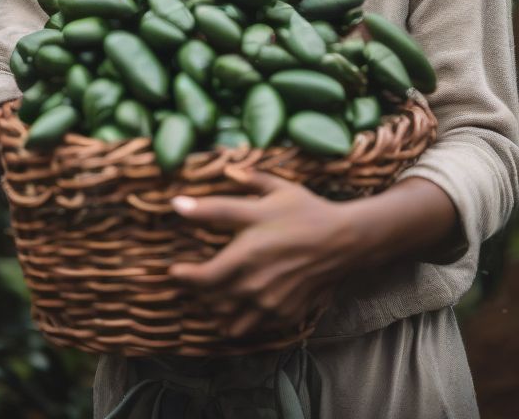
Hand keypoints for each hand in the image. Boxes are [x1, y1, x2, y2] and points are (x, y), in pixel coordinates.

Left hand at [167, 164, 354, 338]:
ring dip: (214, 310)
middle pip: (210, 299)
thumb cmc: (307, 211)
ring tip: (210, 297)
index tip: (172, 271)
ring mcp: (269, 301)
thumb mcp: (273, 191)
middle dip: (195, 291)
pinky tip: (236, 308)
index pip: (202, 275)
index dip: (182, 276)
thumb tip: (187, 196)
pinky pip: (251, 328)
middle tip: (190, 280)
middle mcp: (255, 281)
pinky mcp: (284, 315)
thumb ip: (234, 191)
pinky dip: (237, 322)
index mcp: (248, 250)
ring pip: (227, 319)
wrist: (346, 241)